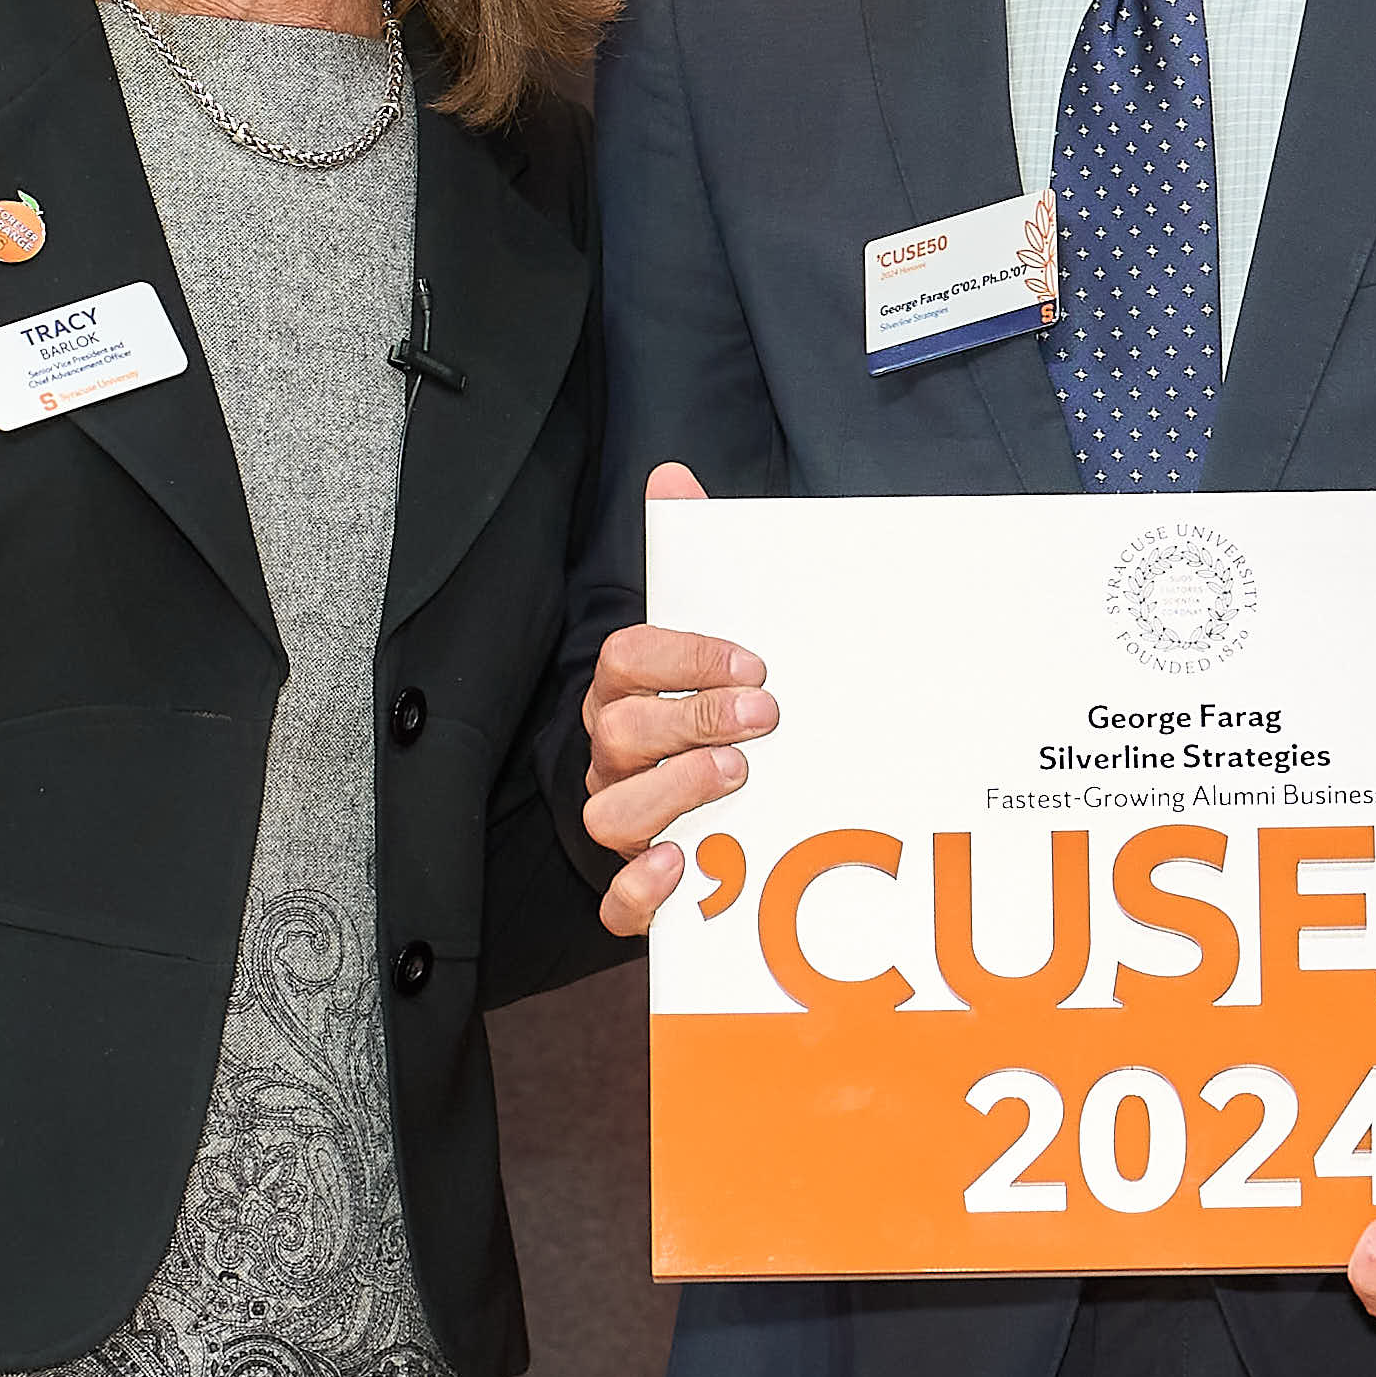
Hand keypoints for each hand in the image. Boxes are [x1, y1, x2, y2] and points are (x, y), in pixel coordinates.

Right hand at [582, 462, 774, 935]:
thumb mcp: (704, 632)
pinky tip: (682, 868)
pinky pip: (616, 900)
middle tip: (763, 715)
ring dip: (673, 794)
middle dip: (692, 720)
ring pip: (612, 811)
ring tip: (736, 779)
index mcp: (624, 690)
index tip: (751, 659)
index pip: (628, 659)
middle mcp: (612, 753)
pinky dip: (641, 891)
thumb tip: (673, 476)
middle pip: (623, 733)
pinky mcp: (635, 884)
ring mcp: (620, 816)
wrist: (692, 785)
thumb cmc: (701, 702)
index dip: (684, 657)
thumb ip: (691, 553)